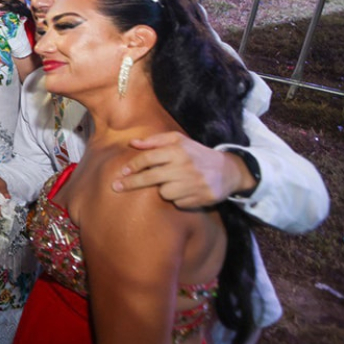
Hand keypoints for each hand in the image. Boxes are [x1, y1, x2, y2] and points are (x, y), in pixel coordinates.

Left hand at [114, 132, 251, 208]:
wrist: (227, 170)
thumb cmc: (196, 153)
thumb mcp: (178, 140)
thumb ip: (154, 141)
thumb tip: (132, 143)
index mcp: (178, 150)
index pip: (149, 158)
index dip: (133, 166)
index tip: (122, 172)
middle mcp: (185, 167)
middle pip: (151, 178)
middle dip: (131, 183)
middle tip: (116, 187)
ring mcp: (193, 184)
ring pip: (164, 193)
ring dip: (163, 190)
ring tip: (174, 182)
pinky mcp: (200, 199)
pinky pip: (178, 203)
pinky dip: (178, 198)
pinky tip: (185, 191)